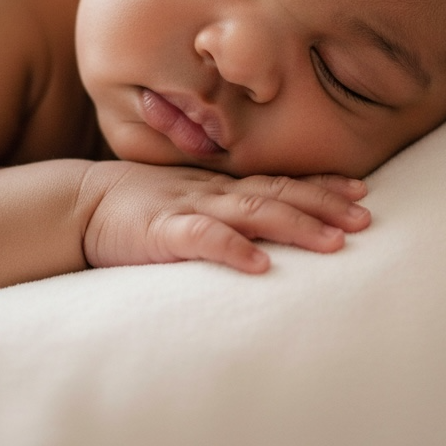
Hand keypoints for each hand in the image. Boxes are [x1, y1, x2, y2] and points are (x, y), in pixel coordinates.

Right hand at [81, 162, 369, 272]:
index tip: (363, 192)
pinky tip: (260, 264)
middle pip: (279, 194)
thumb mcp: (190, 201)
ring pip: (252, 212)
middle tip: (366, 219)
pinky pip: (202, 238)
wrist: (79, 204)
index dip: (322, 186)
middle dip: (325, 206)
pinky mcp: (163, 232)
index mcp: (222, 187)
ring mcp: (191, 208)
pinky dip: (233, 249)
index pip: (280, 181)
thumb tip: (268, 231)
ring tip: (334, 242)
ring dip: (296, 225)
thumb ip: (226, 209)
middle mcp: (215, 192)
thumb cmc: (140, 207)